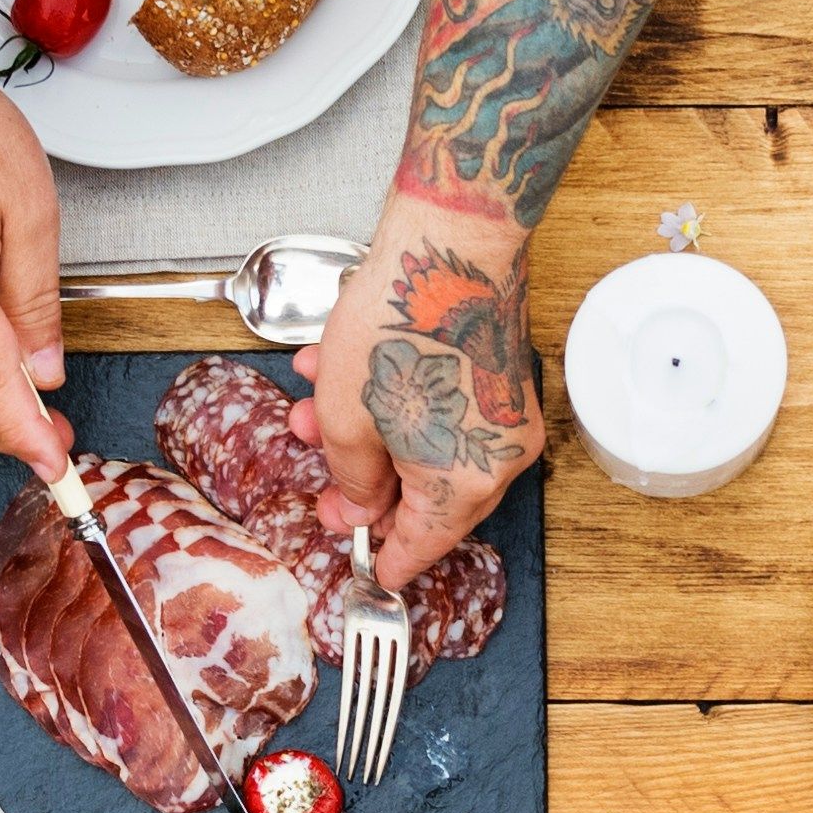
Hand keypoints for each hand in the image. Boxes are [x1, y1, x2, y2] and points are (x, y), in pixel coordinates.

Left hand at [302, 191, 544, 589]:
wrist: (448, 243)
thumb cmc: (398, 325)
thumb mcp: (345, 420)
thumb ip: (352, 478)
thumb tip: (359, 505)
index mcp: (464, 483)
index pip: (423, 545)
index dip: (387, 560)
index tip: (369, 569)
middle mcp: (497, 454)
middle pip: (425, 496)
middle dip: (362, 484)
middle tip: (323, 486)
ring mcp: (501, 413)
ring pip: (425, 445)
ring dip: (365, 434)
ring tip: (310, 411)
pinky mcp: (496, 375)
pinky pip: (442, 409)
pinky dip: (392, 401)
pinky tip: (339, 373)